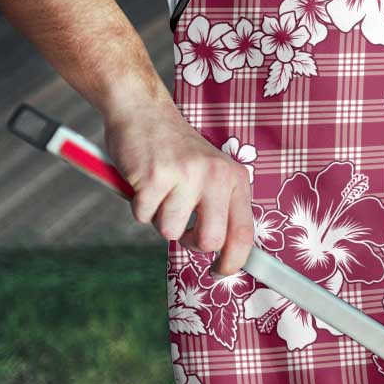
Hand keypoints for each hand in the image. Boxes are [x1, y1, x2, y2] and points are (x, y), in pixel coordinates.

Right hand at [103, 100, 253, 275]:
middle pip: (209, 241)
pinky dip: (138, 205)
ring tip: (160, 190)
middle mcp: (216, 176)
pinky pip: (143, 216)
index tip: (221, 272)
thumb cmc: (175, 151)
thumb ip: (220, 207)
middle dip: (190, 242)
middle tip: (180, 225)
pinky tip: (143, 181)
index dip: (234, 261)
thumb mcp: (211, 173)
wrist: (143, 111)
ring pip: (170, 231)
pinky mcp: (155, 176)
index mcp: (235, 178)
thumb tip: (226, 254)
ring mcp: (186, 175)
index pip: (244, 232)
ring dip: (159, 218)